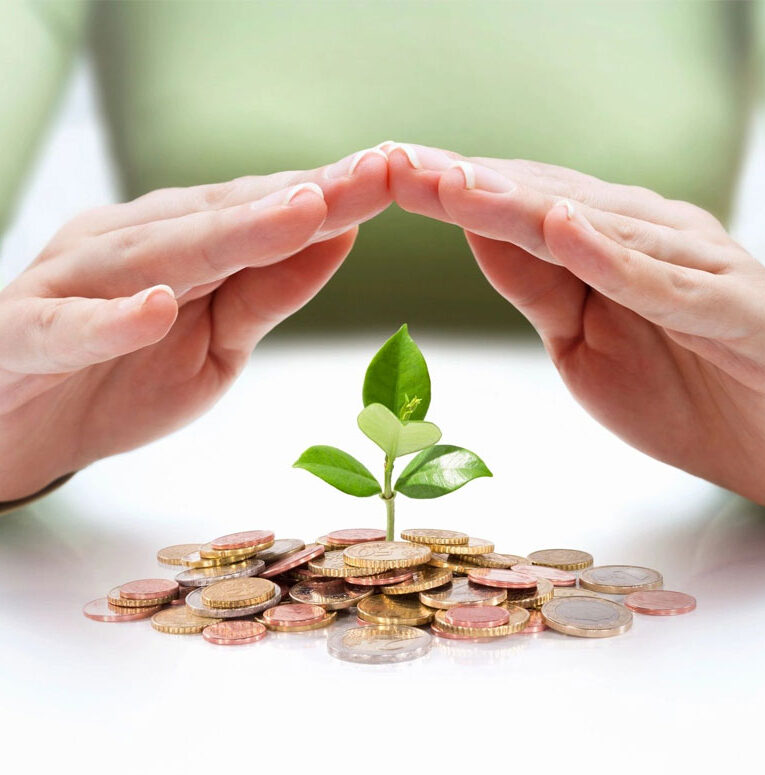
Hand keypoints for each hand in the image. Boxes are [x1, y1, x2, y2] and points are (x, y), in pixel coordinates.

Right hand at [0, 148, 389, 499]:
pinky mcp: (24, 335)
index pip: (262, 211)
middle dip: (304, 196)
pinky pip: (67, 327)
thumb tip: (339, 237)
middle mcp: (130, 247)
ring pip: (156, 254)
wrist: (22, 425)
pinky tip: (155, 306)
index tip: (397, 172)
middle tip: (376, 170)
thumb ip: (268, 292)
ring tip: (298, 213)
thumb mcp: (219, 342)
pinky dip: (109, 319)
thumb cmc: (124, 377)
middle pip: (225, 218)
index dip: (330, 193)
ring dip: (228, 234)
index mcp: (178, 243)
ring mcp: (73, 286)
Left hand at [386, 142, 764, 506]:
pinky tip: (562, 229)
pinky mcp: (730, 305)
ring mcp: (692, 262)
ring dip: (519, 204)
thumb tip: (476, 232)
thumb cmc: (678, 386)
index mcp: (606, 241)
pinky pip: (662, 280)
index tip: (385, 172)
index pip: (516, 203)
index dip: (451, 188)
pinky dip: (611, 256)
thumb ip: (536, 284)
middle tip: (396, 160)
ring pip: (594, 226)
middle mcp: (647, 233)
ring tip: (454, 183)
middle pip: (542, 198)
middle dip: (465, 181)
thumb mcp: (579, 340)